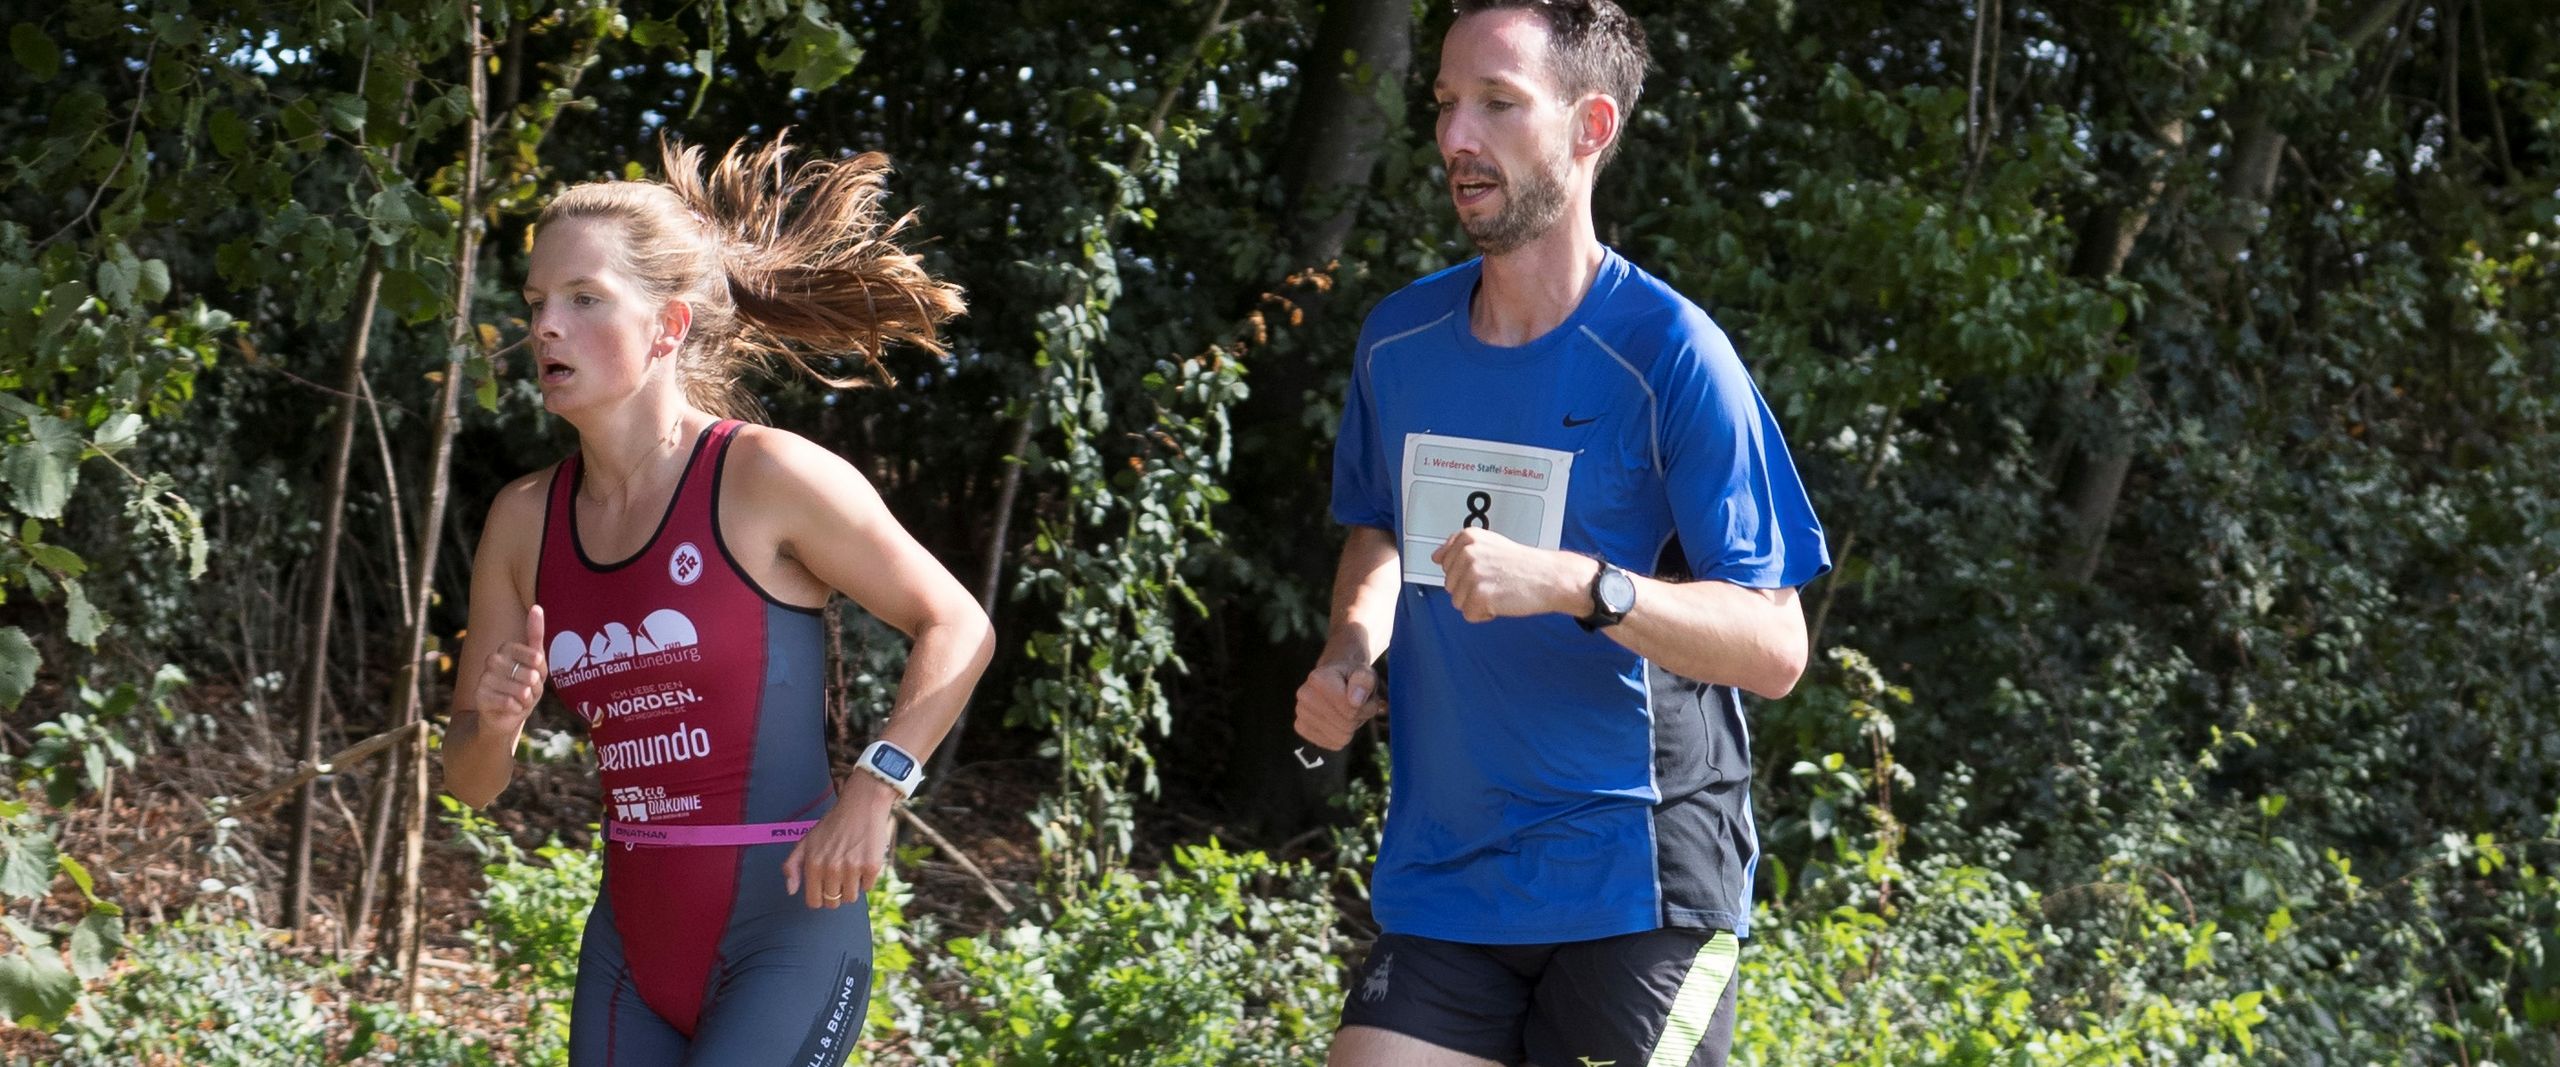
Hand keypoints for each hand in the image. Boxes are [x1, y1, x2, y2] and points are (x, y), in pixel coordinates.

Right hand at [474, 605, 547, 727]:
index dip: (540, 670)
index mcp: (506, 649)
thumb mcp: (537, 664)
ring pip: (520, 690)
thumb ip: (536, 635)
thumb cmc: (525, 687)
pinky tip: (510, 708)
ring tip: (519, 700)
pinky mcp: (479, 696)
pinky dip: (516, 709)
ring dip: (526, 700)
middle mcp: (492, 660)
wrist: (505, 717)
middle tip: (526, 691)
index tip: (535, 674)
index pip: (535, 655)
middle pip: (529, 674)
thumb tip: (536, 606)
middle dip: (534, 688)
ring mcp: (484, 678)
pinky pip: (509, 702)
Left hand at [783, 774, 896, 909]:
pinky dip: (866, 878)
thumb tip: (791, 891)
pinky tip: (863, 861)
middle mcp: (832, 868)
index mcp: (814, 864)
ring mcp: (853, 868)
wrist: (861, 806)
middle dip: (835, 893)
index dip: (819, 897)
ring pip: (851, 898)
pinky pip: (867, 887)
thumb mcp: (805, 842)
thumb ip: (792, 866)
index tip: (824, 888)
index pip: (814, 901)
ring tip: (851, 868)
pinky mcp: (871, 867)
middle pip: (833, 902)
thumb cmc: (832, 825)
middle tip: (839, 877)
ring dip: (851, 887)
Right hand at [1295, 660, 1386, 749]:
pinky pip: (1333, 744)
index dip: (1365, 706)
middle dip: (1358, 717)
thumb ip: (1364, 682)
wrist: (1336, 677)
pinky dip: (1341, 736)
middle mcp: (1305, 695)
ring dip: (1351, 727)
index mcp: (1318, 679)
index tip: (1363, 697)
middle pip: (1346, 724)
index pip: (1350, 709)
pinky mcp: (1302, 728)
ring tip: (1348, 711)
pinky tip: (1337, 720)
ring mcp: (1301, 713)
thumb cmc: (1351, 676)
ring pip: (1341, 737)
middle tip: (1357, 705)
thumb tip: (1355, 701)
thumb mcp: (1365, 673)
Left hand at [1431, 529, 1580, 622]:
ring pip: (1458, 602)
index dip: (1467, 573)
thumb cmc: (1524, 565)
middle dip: (1472, 589)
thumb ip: (1460, 549)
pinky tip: (1502, 601)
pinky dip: (1485, 614)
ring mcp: (1472, 574)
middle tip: (1498, 581)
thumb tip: (1436, 557)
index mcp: (1468, 538)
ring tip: (1501, 590)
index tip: (1488, 569)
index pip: (1446, 563)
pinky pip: (1469, 615)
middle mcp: (1467, 553)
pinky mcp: (1478, 596)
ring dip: (1478, 602)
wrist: (1551, 577)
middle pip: (1450, 585)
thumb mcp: (1490, 545)